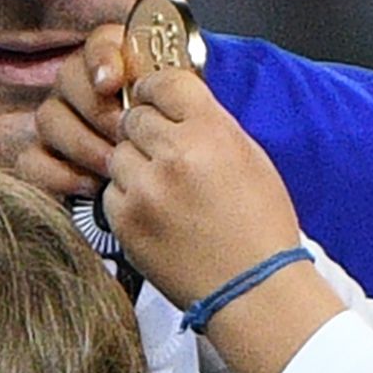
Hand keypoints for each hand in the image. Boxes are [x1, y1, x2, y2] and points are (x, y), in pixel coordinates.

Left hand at [33, 20, 307, 308]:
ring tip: (164, 190)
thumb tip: (176, 106)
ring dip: (135, 166)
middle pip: (135, 118)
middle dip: (146, 131)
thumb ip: (209, 125)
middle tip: (164, 153)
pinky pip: (111, 192)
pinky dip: (127, 199)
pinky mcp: (125, 221)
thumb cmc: (260, 228)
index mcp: (211, 132)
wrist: (252, 290)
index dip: (157, 90)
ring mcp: (145, 190)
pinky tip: (156, 215)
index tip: (155, 99)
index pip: (165, 83)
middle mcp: (174, 155)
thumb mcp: (250, 158)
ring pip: (118, 154)